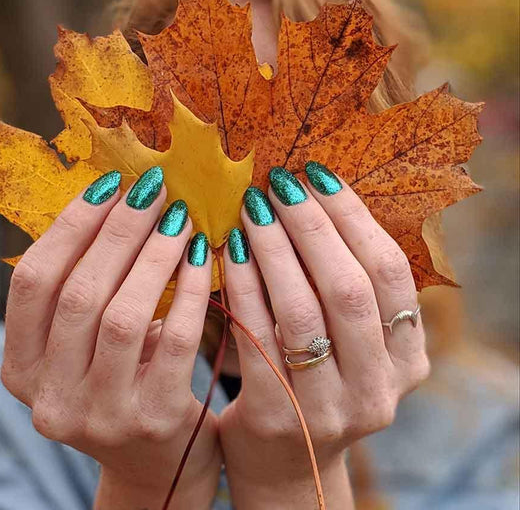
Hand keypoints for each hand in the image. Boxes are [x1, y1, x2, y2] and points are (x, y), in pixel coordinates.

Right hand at [0, 169, 221, 508]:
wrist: (160, 463)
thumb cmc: (125, 382)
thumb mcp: (88, 345)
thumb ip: (89, 289)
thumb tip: (119, 201)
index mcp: (22, 369)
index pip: (33, 282)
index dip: (70, 226)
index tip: (109, 184)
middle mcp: (50, 397)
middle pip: (78, 293)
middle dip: (119, 231)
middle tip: (153, 191)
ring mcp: (100, 414)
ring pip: (122, 314)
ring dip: (155, 255)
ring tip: (180, 218)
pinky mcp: (154, 420)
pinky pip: (175, 338)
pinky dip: (190, 288)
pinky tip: (204, 257)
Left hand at [219, 164, 429, 508]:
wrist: (285, 462)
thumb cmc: (316, 382)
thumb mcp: (351, 343)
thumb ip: (348, 289)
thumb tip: (314, 196)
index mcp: (408, 359)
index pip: (388, 272)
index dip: (353, 217)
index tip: (317, 174)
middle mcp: (379, 387)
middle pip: (349, 288)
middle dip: (311, 225)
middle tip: (277, 183)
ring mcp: (331, 409)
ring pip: (302, 309)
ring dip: (274, 248)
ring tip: (251, 207)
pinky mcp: (277, 417)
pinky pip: (257, 334)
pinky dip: (243, 284)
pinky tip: (228, 249)